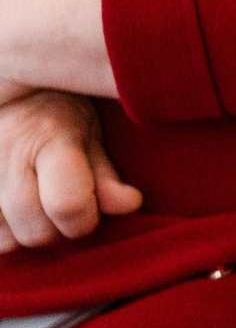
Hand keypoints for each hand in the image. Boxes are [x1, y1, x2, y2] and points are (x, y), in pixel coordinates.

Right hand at [0, 90, 136, 251]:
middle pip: (35, 232)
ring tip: (36, 205)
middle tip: (64, 209)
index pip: (67, 204)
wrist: (5, 86)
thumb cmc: (55, 114)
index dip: (86, 220)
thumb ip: (107, 175)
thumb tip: (130, 204)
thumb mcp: (89, 134)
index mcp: (48, 139)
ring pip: (6, 242)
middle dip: (58, 231)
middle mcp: (5, 157)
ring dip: (26, 234)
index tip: (91, 212)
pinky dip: (2, 233)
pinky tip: (12, 211)